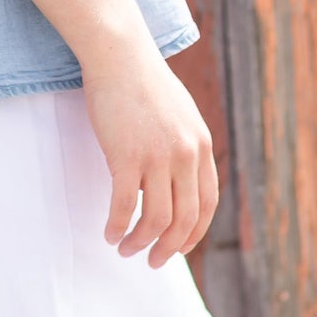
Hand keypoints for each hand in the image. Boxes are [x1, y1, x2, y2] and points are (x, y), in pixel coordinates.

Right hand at [80, 48, 218, 267]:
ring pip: (154, 218)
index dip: (194, 232)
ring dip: (139, 242)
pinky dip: (117, 226)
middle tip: (153, 261)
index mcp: (202, 146)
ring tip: (125, 249)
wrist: (119, 55)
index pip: (207, 203)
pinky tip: (109, 233)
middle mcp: (185, 155)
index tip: (179, 246)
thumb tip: (182, 176)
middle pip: (184, 219)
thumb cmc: (144, 82)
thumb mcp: (181, 114)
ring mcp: (157, 156)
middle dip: (169, 248)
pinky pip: (125, 205)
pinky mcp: (126, 156)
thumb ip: (187, 144)